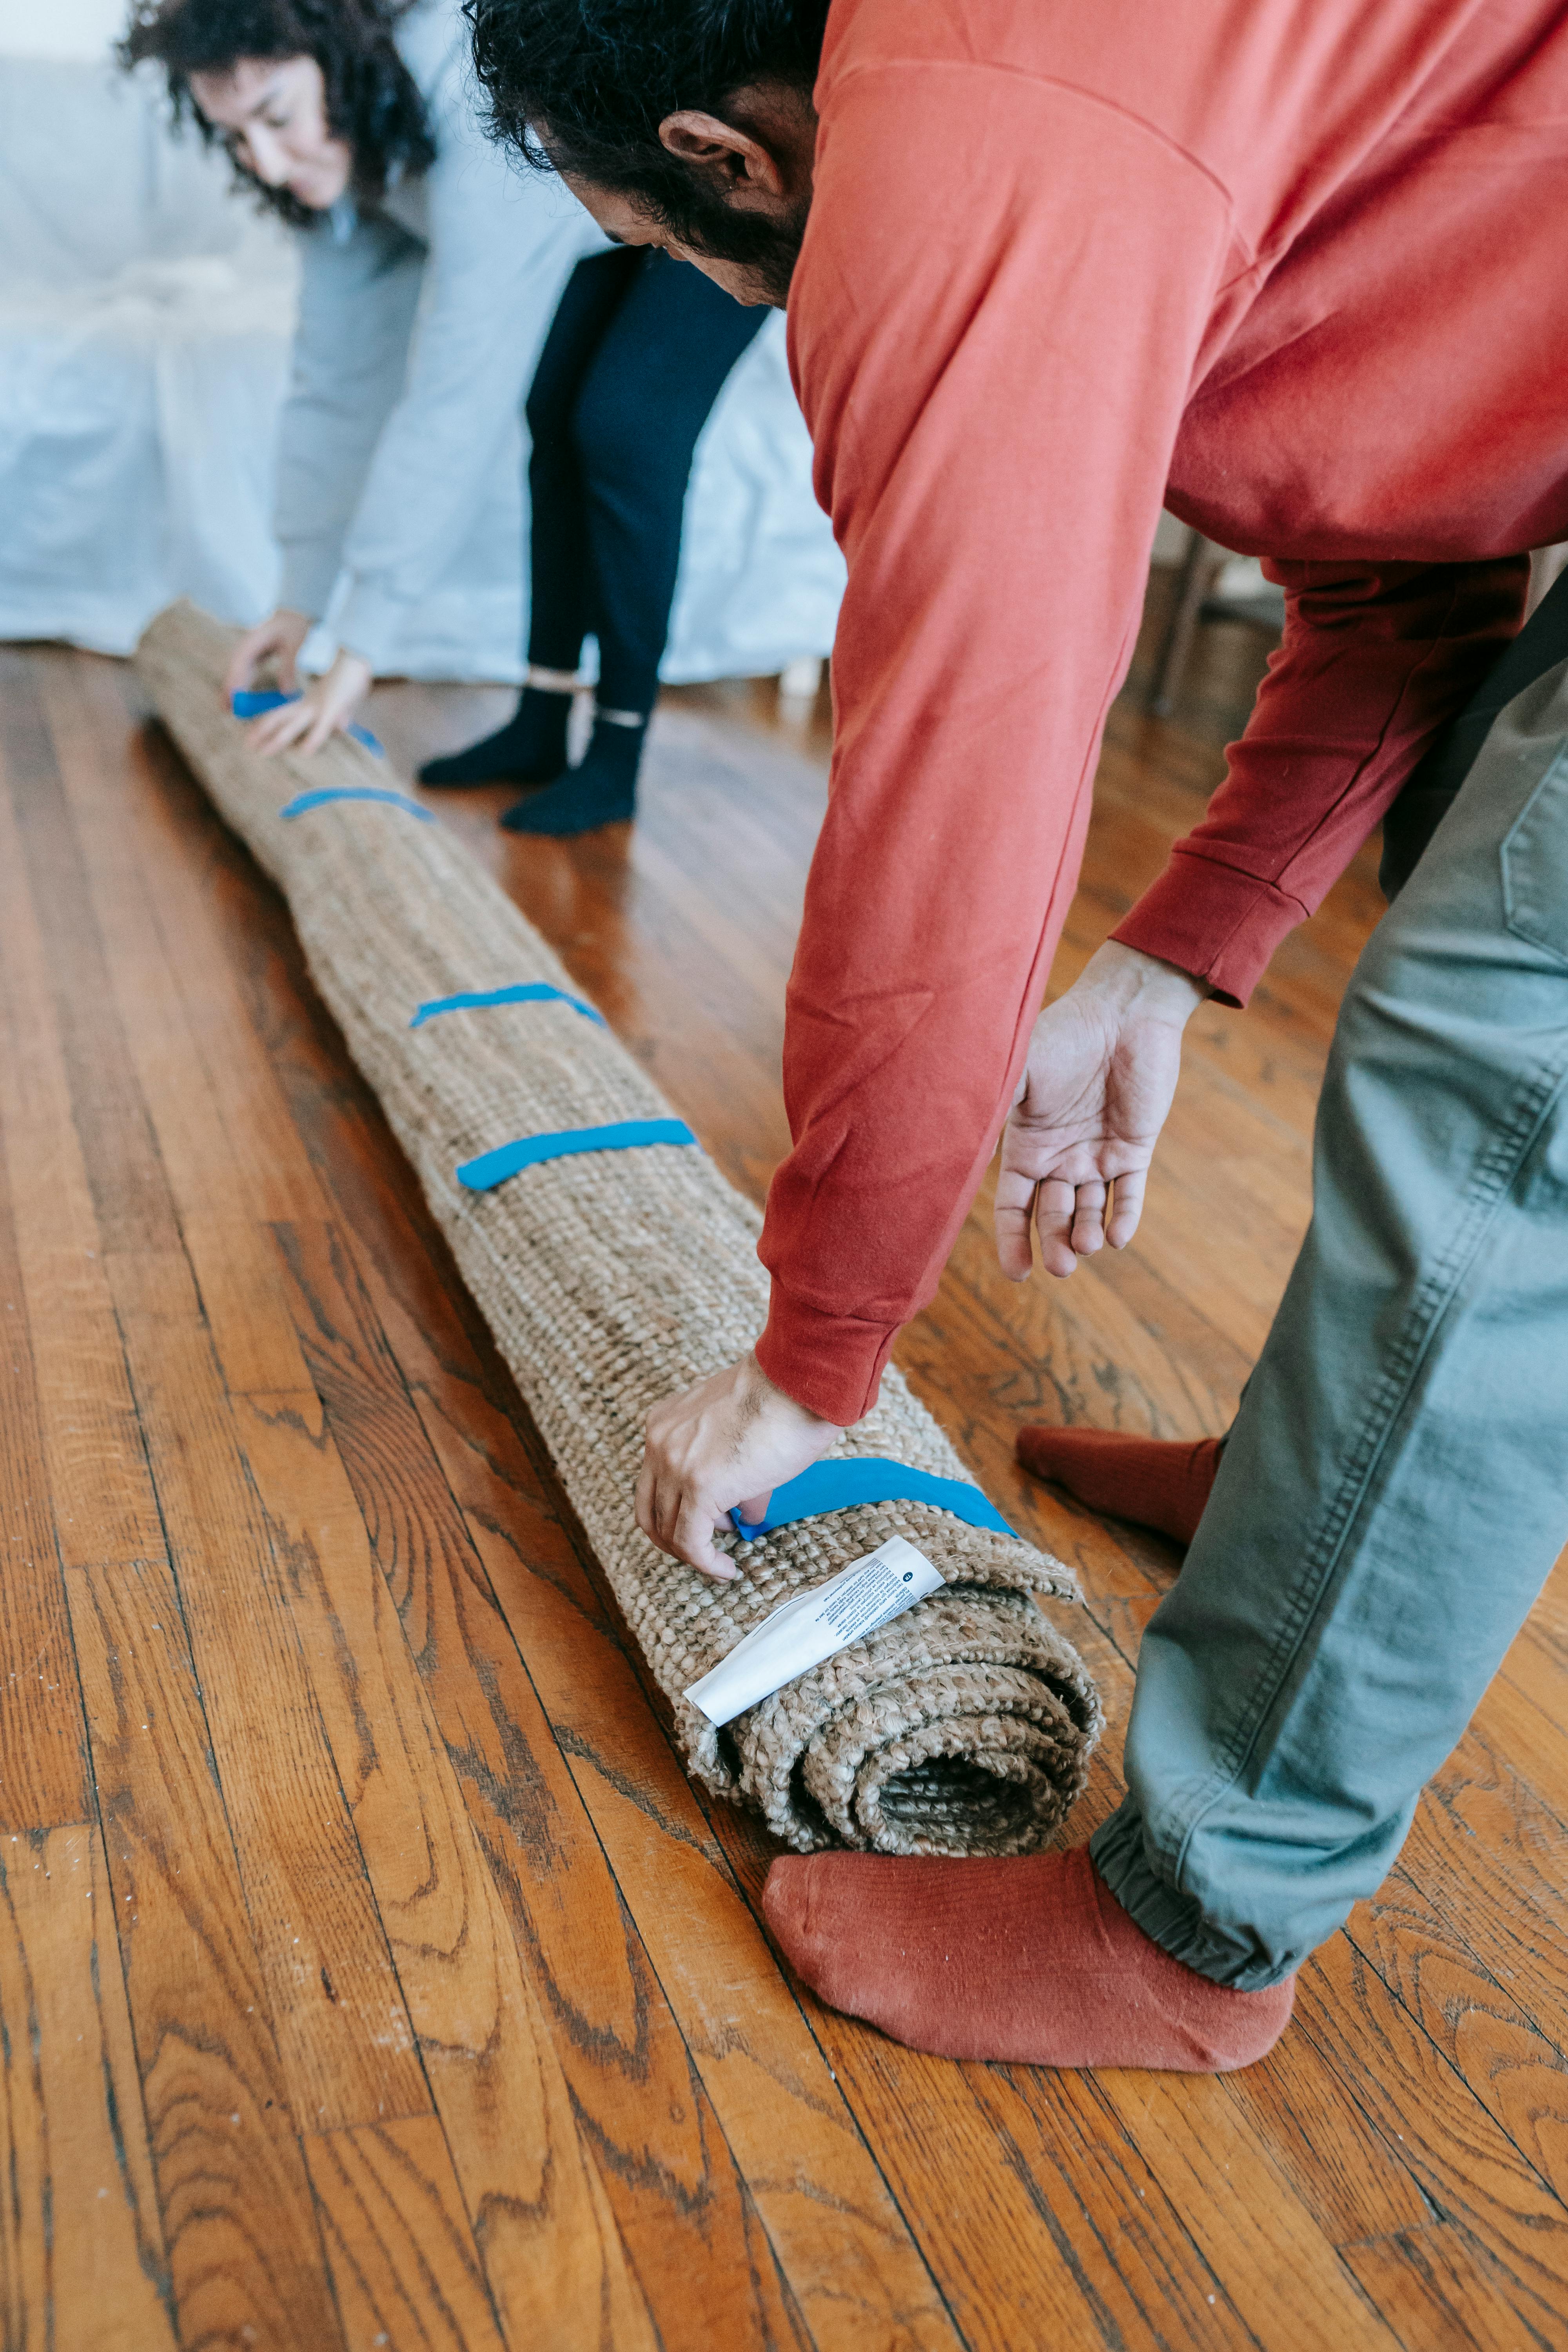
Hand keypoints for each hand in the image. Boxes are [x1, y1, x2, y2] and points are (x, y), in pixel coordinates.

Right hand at [222, 607, 312, 700]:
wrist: (299, 612)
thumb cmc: (297, 626)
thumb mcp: (295, 646)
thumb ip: (290, 668)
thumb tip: (288, 693)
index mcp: (254, 639)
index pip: (240, 662)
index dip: (235, 680)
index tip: (232, 697)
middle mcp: (249, 644)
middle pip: (235, 668)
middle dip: (230, 688)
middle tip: (224, 709)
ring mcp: (251, 649)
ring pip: (239, 671)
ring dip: (233, 688)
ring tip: (226, 708)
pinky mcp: (257, 654)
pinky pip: (247, 671)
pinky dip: (243, 683)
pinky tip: (240, 698)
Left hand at [245, 648, 374, 757]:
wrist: (357, 655)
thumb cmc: (351, 677)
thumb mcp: (344, 700)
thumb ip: (341, 715)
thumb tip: (342, 727)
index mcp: (308, 701)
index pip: (283, 713)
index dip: (267, 724)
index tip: (254, 736)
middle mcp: (309, 704)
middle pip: (281, 718)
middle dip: (264, 732)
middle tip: (248, 745)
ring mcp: (319, 707)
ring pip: (293, 725)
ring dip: (278, 739)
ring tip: (263, 752)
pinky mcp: (332, 709)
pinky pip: (320, 729)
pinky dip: (312, 740)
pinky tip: (304, 752)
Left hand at [637, 1352, 840, 1578]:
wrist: (799, 1380)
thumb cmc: (782, 1398)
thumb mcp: (737, 1431)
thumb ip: (729, 1470)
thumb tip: (746, 1514)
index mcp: (664, 1424)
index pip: (653, 1485)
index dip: (674, 1515)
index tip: (704, 1528)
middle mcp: (660, 1442)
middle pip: (650, 1512)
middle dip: (677, 1540)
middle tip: (706, 1551)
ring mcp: (675, 1465)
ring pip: (668, 1531)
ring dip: (695, 1553)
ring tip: (723, 1561)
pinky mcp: (700, 1487)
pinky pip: (691, 1542)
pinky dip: (706, 1563)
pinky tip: (727, 1570)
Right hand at [995, 940, 1207, 1281]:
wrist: (1122, 1012)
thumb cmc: (1064, 1035)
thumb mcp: (1017, 1071)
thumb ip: (989, 1108)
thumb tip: (954, 1146)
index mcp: (1026, 1145)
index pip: (1013, 1205)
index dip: (1011, 1239)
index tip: (1016, 1274)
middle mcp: (1059, 1157)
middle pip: (1050, 1216)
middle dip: (1052, 1245)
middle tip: (1060, 1267)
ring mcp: (1097, 1154)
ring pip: (1088, 1211)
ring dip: (1084, 1235)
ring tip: (1085, 1246)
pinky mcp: (1134, 1148)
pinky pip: (1129, 1194)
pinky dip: (1124, 1217)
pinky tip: (1117, 1237)